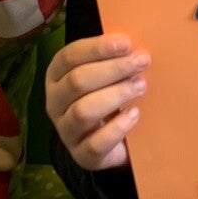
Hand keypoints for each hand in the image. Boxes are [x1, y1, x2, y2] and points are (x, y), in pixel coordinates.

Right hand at [45, 34, 149, 171]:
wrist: (110, 143)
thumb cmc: (108, 97)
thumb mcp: (106, 76)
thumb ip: (113, 59)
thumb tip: (135, 45)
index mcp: (56, 76)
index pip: (69, 57)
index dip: (97, 48)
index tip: (127, 43)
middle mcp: (55, 102)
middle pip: (77, 81)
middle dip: (113, 69)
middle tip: (142, 62)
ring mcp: (66, 131)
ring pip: (83, 111)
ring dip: (115, 95)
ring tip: (140, 86)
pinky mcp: (81, 155)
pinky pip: (96, 143)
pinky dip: (117, 128)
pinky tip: (134, 114)